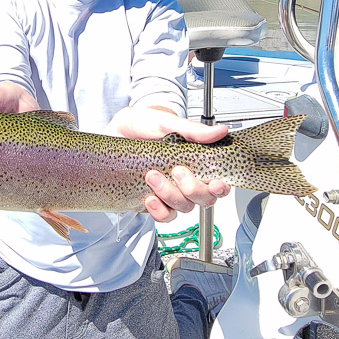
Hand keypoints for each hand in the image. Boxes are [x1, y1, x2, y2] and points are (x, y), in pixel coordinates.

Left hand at [106, 106, 230, 221]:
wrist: (117, 130)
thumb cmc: (144, 124)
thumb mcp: (167, 122)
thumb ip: (193, 130)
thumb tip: (220, 131)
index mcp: (196, 162)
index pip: (219, 182)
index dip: (220, 188)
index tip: (214, 183)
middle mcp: (186, 180)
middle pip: (204, 199)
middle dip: (192, 188)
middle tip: (177, 171)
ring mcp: (170, 191)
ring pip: (183, 207)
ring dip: (170, 195)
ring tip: (152, 176)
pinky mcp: (153, 199)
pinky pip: (163, 215)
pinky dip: (159, 210)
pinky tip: (149, 198)